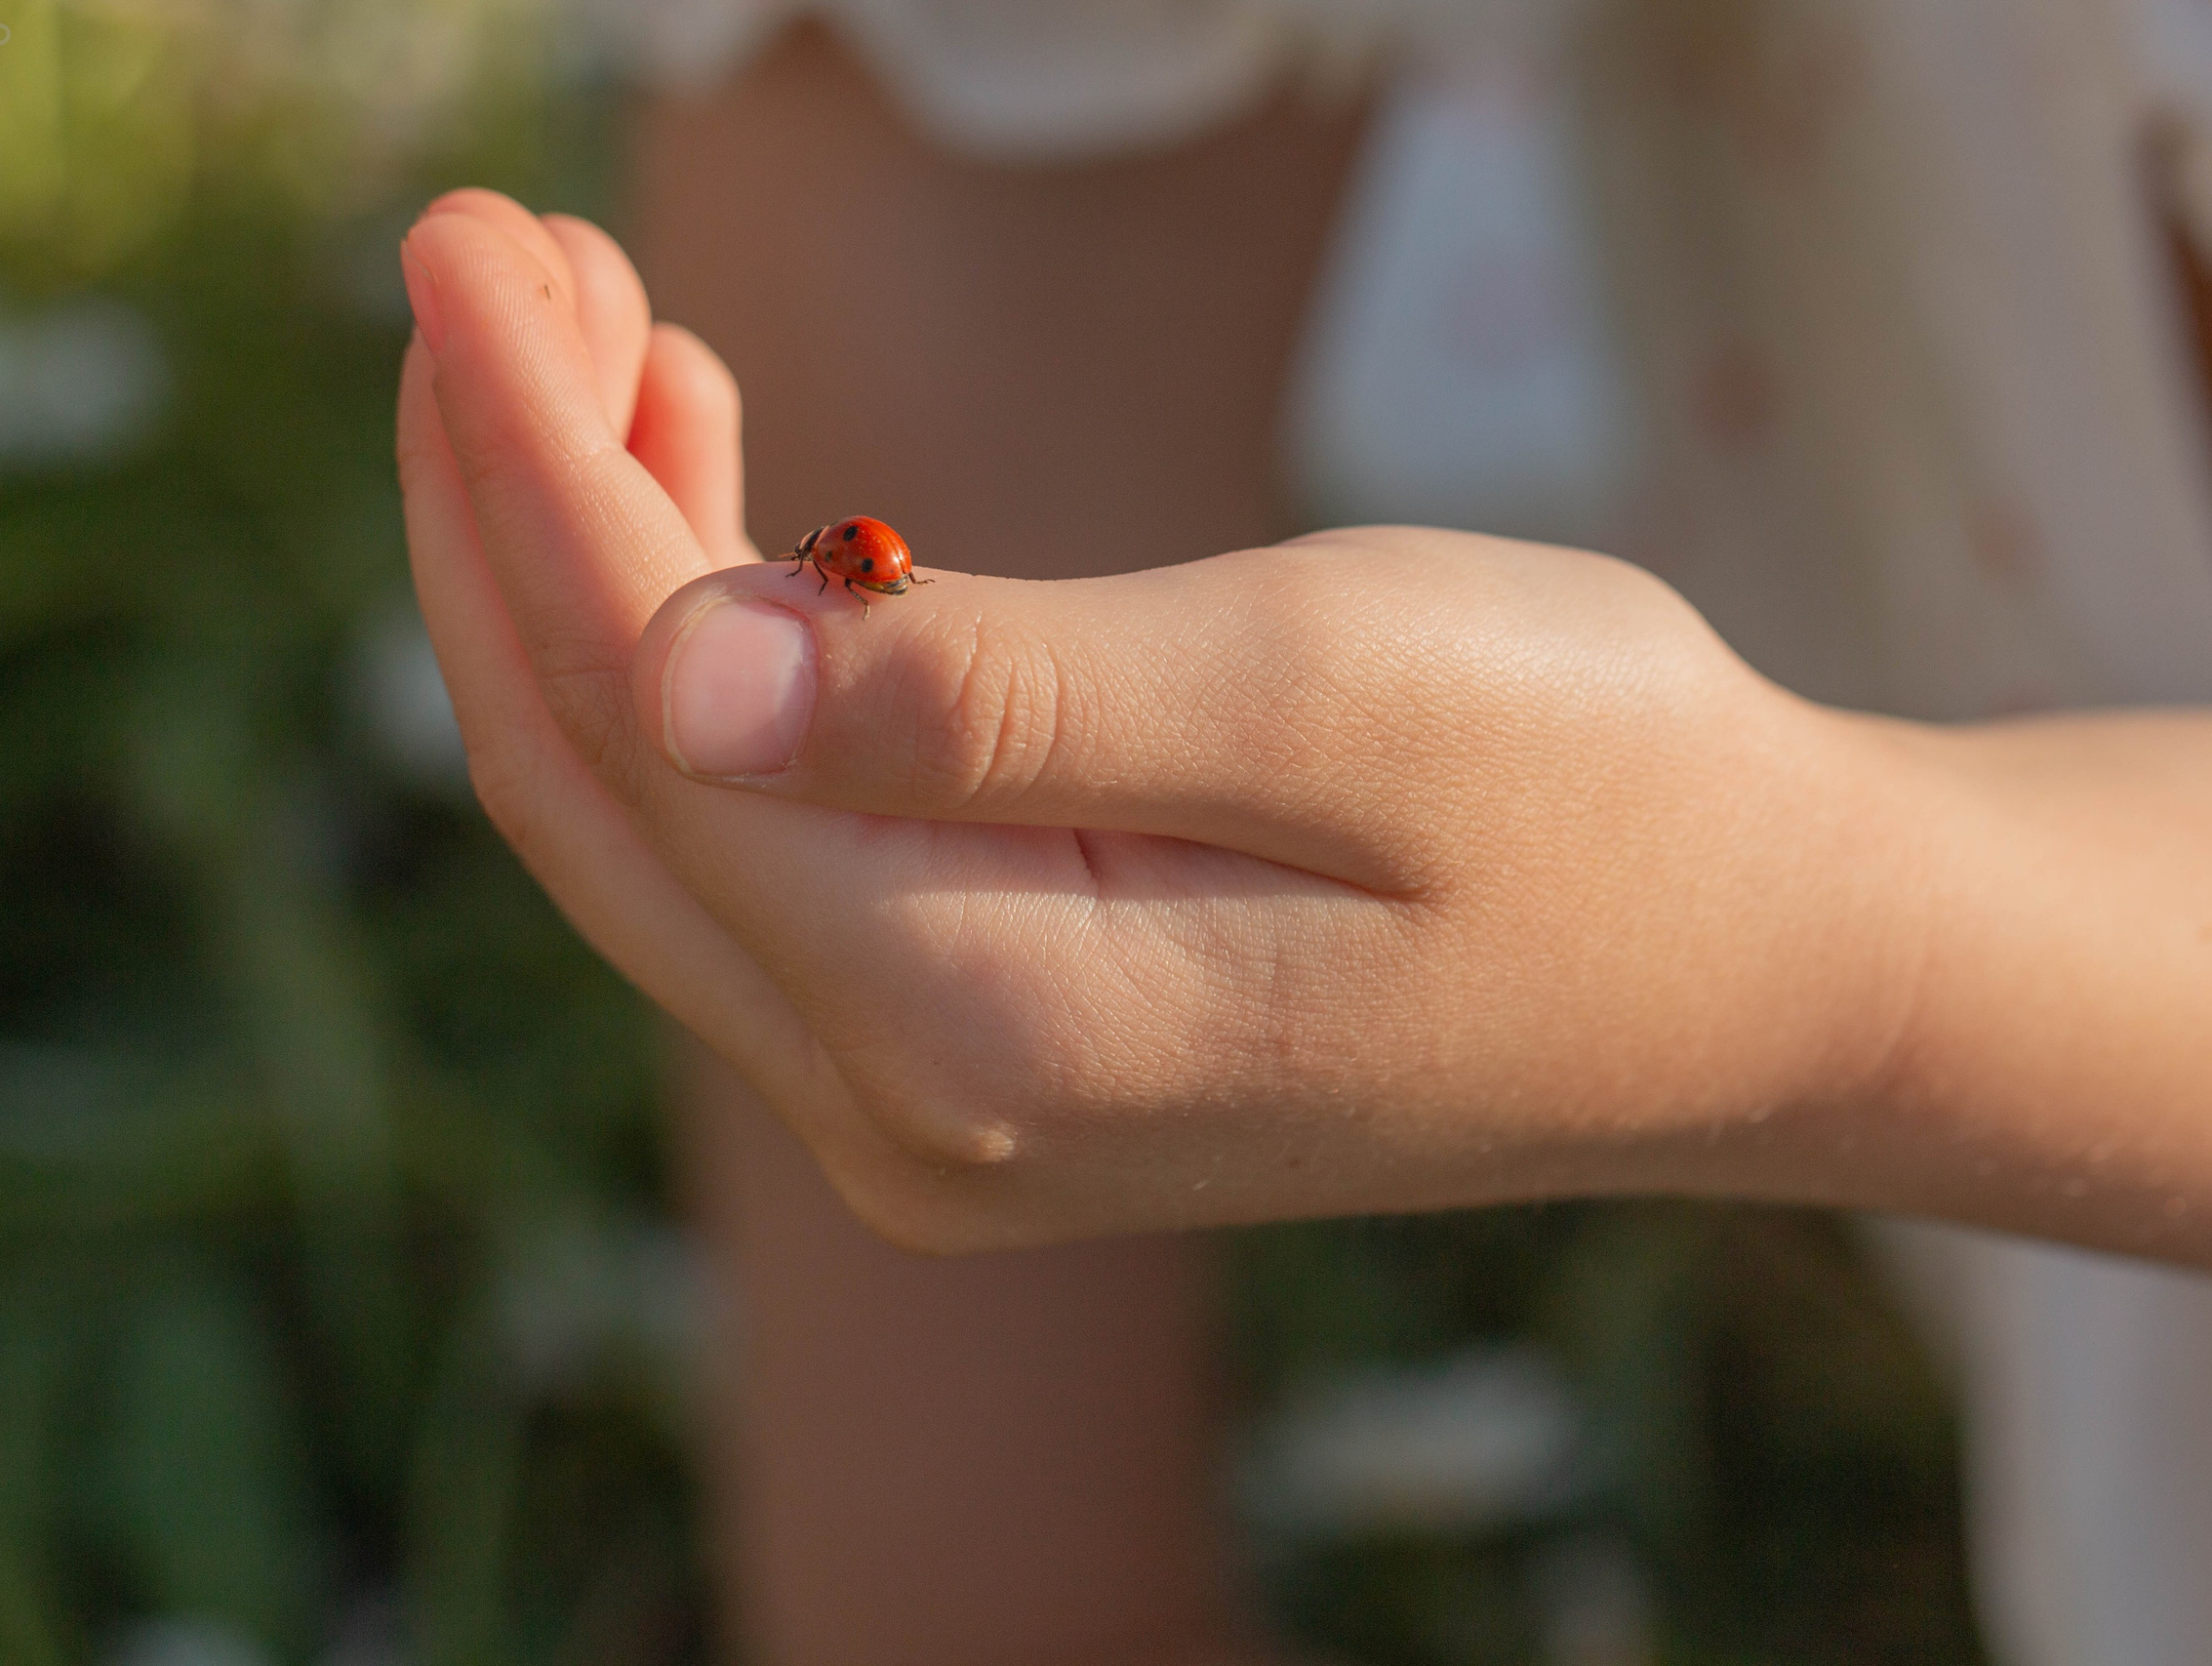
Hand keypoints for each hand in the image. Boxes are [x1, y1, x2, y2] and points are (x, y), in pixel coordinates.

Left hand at [396, 192, 1925, 1250]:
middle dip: (513, 503)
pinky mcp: (970, 1058)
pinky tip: (718, 497)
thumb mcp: (1339, 692)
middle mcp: (917, 1115)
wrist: (1751, 977)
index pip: (656, 717)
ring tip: (598, 332)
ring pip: (661, 817)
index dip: (529, 464)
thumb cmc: (1606, 796)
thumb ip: (999, 695)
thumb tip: (678, 664)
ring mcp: (932, 1111)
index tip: (459, 243)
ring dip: (597, 573)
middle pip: (603, 783)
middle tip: (495, 248)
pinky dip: (706, 665)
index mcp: (991, 1024)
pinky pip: (761, 849)